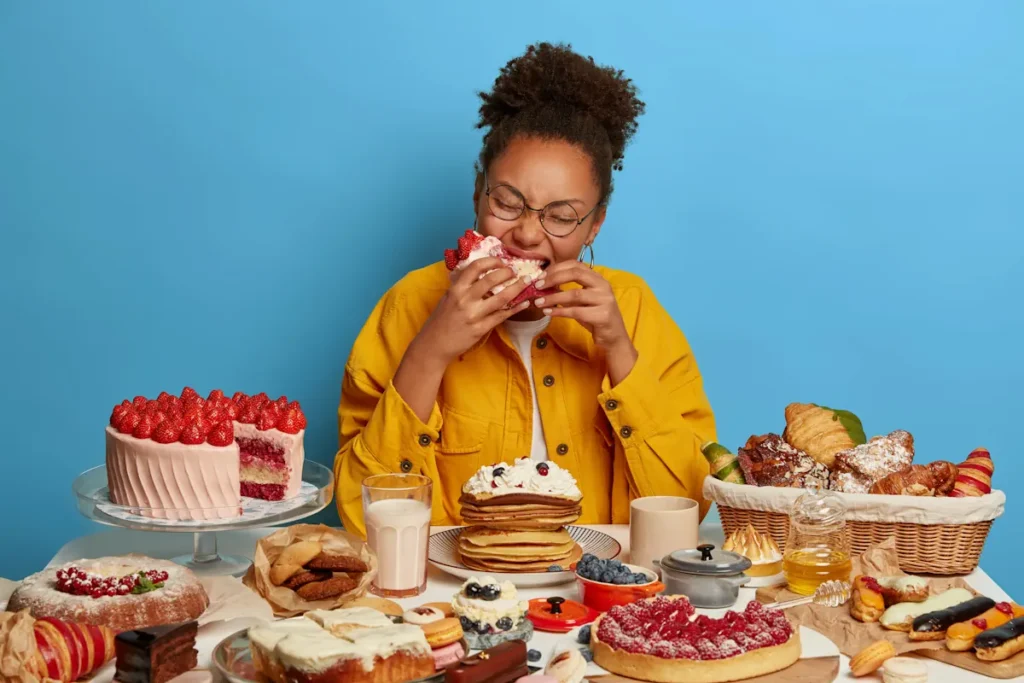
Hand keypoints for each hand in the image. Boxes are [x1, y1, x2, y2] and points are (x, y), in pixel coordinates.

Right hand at [414, 257, 529, 364]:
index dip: (492, 261)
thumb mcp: (447, 298)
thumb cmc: (440, 320)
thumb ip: (462, 286)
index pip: (476, 267)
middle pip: (492, 280)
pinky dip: (516, 308)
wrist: (434, 345)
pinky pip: (502, 316)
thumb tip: (478, 273)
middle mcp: (465, 299)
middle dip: (508, 273)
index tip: (501, 262)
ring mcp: (474, 315)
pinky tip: (525, 303)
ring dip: (518, 288)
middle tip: (515, 272)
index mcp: (456, 289)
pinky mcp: (481, 329)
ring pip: (501, 298)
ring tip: (527, 282)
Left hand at [533, 261, 637, 385]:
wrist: (613, 336)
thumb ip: (568, 291)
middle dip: (554, 278)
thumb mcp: (582, 301)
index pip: (575, 265)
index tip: (541, 276)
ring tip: (539, 302)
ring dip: (554, 298)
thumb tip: (544, 286)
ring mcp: (605, 300)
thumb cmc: (594, 316)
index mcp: (597, 278)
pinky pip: (576, 311)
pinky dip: (559, 311)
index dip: (556, 268)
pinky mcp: (603, 315)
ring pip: (575, 294)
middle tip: (538, 286)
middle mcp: (603, 285)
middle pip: (576, 274)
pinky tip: (548, 312)